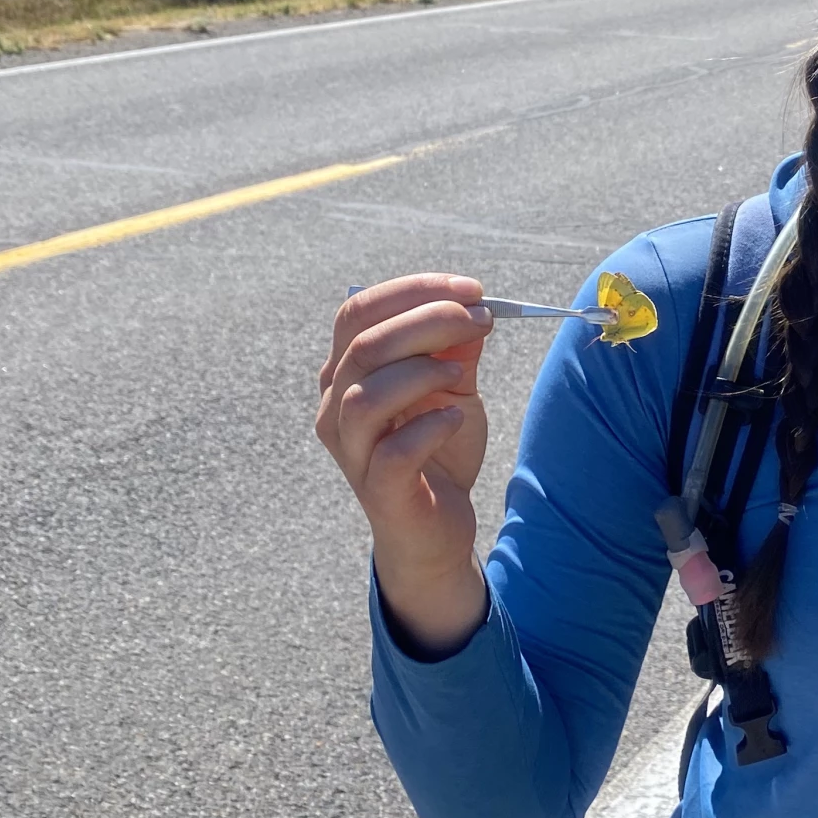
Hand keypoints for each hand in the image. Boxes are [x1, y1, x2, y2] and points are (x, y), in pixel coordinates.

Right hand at [316, 274, 493, 651]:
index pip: (357, 311)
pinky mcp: (379, 490)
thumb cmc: (438, 450)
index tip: (470, 289)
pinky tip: (457, 419)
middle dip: (429, 320)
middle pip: (364, 345)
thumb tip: (474, 309)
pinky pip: (394, 451)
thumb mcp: (453, 390)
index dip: (412, 291)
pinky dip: (431, 426)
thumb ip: (457, 350)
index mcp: (346, 372)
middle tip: (481, 319)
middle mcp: (336, 408)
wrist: (436, 528)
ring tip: (460, 375)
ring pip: (366, 396)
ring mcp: (352, 451)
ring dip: (422, 371)